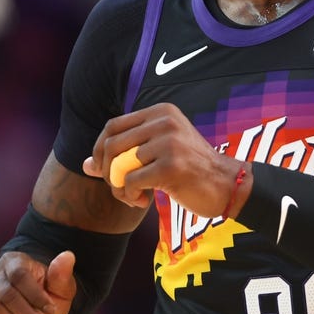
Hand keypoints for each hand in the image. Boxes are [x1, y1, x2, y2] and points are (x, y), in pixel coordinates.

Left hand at [82, 102, 247, 216]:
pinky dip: (130, 196)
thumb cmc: (190, 170)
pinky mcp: (171, 166)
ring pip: (119, 166)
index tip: (100, 170)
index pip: (113, 125)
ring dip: (119, 189)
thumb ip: (124, 154)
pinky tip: (144, 201)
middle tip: (117, 188)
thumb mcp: (159, 153)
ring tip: (133, 196)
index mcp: (162, 112)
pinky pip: (130, 182)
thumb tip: (86, 165)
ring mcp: (169, 143)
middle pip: (112, 144)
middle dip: (106, 172)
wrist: (227, 185)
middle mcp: (165, 122)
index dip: (99, 149)